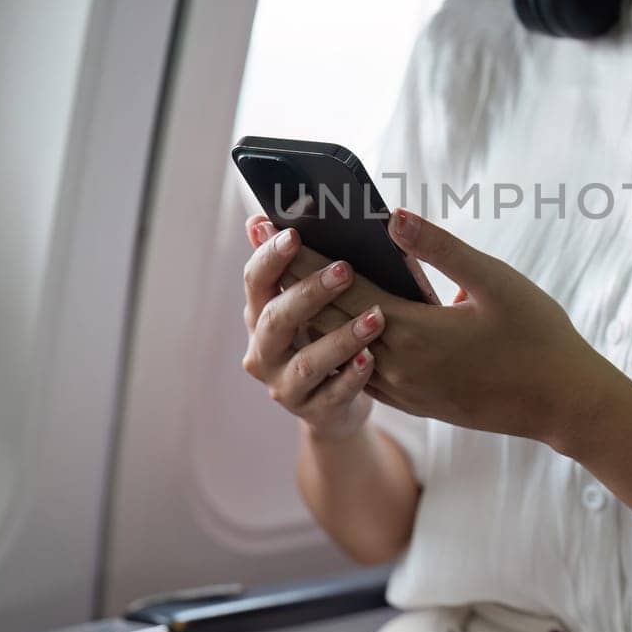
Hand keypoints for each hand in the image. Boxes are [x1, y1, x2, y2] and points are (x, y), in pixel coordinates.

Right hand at [240, 213, 385, 441]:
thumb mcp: (309, 301)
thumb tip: (260, 218)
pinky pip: (333, 396)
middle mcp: (263, 350)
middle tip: (345, 270)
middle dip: (309, 293)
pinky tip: (372, 358)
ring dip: (340, 338)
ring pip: (307, 362)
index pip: (255, 281)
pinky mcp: (313, 412)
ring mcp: (284, 385)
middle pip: (276, 320)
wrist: (336, 403)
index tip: (294, 234)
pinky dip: (353, 377)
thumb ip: (294, 263)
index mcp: (261, 314)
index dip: (270, 257)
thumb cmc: (326, 334)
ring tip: (375, 318)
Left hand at [280, 207, 623, 448]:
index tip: (273, 226)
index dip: (304, 257)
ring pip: (339, 348)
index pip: (343, 290)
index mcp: (418, 333)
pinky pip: (360, 368)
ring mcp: (404, 390)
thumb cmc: (539, 336)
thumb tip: (391, 217)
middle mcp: (400, 367)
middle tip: (261, 242)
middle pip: (328, 318)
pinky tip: (327, 321)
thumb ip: (441, 249)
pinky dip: (336, 340)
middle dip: (292, 278)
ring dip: (308, 311)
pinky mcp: (415, 401)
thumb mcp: (496, 282)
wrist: (563, 405)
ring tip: (282, 277)